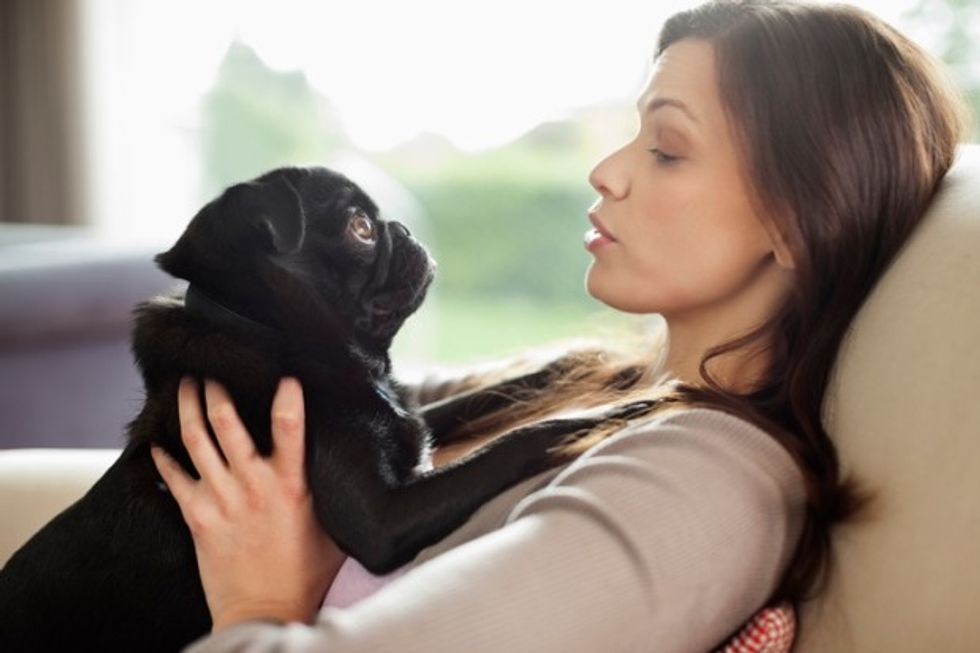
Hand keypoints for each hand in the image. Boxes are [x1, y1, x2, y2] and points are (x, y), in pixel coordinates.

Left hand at [151, 376, 347, 631]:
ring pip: (196, 440)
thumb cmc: (304, 573)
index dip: (287, 396)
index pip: (291, 427)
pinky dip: (162, 456)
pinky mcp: (197, 516)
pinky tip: (157, 442)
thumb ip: (329, 493)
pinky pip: (172, 476)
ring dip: (188, 409)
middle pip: (226, 422)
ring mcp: (221, 499)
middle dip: (215, 390)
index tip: (285, 375)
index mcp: (292, 485)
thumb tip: (343, 467)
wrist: (263, 611)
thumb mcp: (331, 527)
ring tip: (185, 388)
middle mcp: (253, 484)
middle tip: (209, 372)